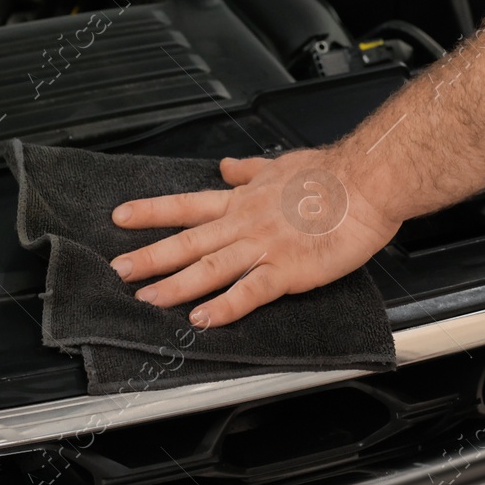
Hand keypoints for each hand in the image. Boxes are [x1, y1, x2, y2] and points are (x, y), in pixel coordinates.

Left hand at [108, 147, 400, 327]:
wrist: (366, 182)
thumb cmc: (331, 174)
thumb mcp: (280, 164)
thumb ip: (249, 170)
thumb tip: (226, 166)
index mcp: (242, 201)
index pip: (186, 205)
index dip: (151, 211)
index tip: (120, 217)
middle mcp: (245, 223)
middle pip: (188, 241)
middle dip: (150, 256)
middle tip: (118, 270)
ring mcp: (263, 247)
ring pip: (209, 268)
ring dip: (175, 285)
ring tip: (147, 300)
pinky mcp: (287, 270)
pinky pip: (249, 292)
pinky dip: (224, 307)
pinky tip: (203, 320)